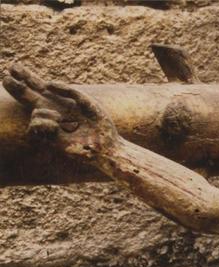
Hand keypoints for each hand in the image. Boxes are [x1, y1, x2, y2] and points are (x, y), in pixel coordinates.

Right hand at [3, 64, 118, 161]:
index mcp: (61, 101)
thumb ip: (69, 90)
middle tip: (6, 77)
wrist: (105, 145)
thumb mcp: (86, 101)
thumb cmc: (99, 124)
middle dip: (17, 87)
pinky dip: (44, 122)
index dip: (27, 77)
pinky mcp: (49, 138)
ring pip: (34, 111)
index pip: (40, 87)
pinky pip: (36, 125)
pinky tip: (57, 126)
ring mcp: (50, 124)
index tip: (14, 67)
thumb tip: (47, 83)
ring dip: (45, 112)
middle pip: (29, 96)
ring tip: (61, 119)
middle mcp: (53, 111)